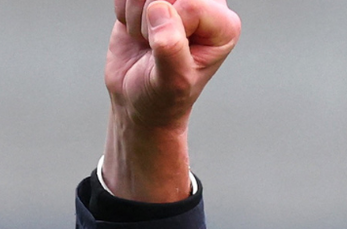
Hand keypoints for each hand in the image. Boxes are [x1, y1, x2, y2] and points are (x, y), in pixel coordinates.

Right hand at [102, 0, 241, 200]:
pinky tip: (137, 31)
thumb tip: (160, 10)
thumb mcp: (173, 82)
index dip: (171, 27)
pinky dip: (123, 12)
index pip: (192, 3)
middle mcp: (205, 5)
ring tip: (148, 41)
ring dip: (136, 17)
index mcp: (224, 25)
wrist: (138, 101)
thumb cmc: (164, 97)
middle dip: (150, 18)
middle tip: (156, 45)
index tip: (169, 51)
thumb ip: (171, 48)